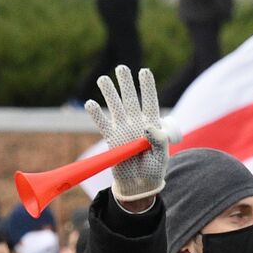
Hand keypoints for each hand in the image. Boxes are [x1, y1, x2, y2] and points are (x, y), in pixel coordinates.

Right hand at [86, 65, 168, 203]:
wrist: (139, 185)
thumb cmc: (154, 170)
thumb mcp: (162, 157)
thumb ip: (159, 141)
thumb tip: (149, 126)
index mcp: (152, 125)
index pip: (150, 102)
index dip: (147, 87)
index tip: (144, 71)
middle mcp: (136, 123)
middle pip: (130, 100)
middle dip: (126, 84)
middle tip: (121, 68)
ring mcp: (123, 130)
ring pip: (115, 108)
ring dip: (109, 94)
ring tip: (103, 79)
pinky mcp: (112, 139)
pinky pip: (102, 125)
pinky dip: (96, 115)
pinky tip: (90, 103)